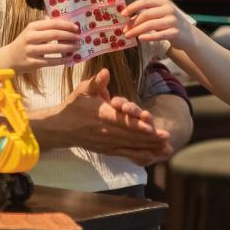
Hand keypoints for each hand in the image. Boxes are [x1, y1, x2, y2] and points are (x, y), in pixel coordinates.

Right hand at [7, 18, 80, 70]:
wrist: (10, 57)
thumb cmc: (25, 42)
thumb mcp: (31, 31)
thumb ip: (46, 28)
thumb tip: (66, 25)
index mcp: (32, 27)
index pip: (52, 24)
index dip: (66, 25)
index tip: (77, 28)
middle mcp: (31, 37)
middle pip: (54, 34)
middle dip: (69, 36)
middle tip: (79, 38)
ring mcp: (31, 50)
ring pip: (54, 48)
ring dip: (68, 48)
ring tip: (77, 47)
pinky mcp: (33, 62)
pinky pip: (51, 61)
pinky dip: (62, 60)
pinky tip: (69, 58)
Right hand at [37, 69, 171, 165]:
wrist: (62, 128)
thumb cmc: (74, 106)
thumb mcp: (83, 90)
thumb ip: (96, 82)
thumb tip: (106, 72)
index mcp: (102, 115)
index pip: (122, 121)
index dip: (137, 124)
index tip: (151, 126)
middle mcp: (106, 131)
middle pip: (131, 135)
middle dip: (150, 137)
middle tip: (167, 137)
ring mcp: (108, 143)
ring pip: (131, 146)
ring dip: (149, 147)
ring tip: (166, 148)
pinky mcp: (108, 150)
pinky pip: (126, 154)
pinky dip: (140, 156)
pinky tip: (152, 156)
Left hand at [122, 0, 192, 48]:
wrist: (190, 36)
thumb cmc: (169, 24)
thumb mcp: (159, 16)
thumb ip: (146, 15)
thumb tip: (126, 19)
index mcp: (163, 2)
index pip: (144, 1)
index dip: (132, 7)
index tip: (122, 14)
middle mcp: (169, 10)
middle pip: (146, 14)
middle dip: (132, 22)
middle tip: (124, 29)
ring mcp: (173, 21)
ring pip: (150, 25)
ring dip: (136, 30)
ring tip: (128, 35)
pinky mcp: (176, 33)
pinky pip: (159, 35)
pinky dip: (148, 37)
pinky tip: (141, 39)